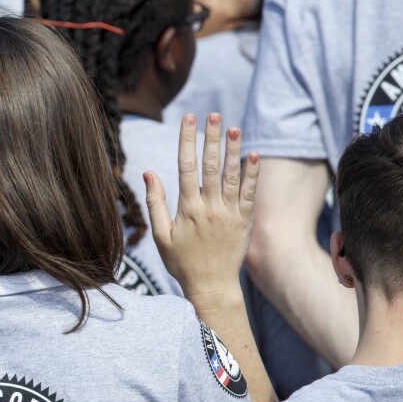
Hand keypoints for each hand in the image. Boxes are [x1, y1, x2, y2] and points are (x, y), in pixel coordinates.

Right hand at [145, 113, 259, 298]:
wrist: (212, 286)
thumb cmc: (181, 262)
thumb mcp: (160, 235)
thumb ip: (155, 202)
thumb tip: (148, 172)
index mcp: (187, 209)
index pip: (186, 166)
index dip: (187, 140)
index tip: (188, 119)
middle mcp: (210, 208)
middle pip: (211, 165)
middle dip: (212, 137)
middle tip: (213, 114)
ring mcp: (230, 213)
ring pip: (231, 175)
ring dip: (233, 150)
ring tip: (234, 127)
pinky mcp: (245, 220)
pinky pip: (249, 193)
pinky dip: (252, 173)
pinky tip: (253, 155)